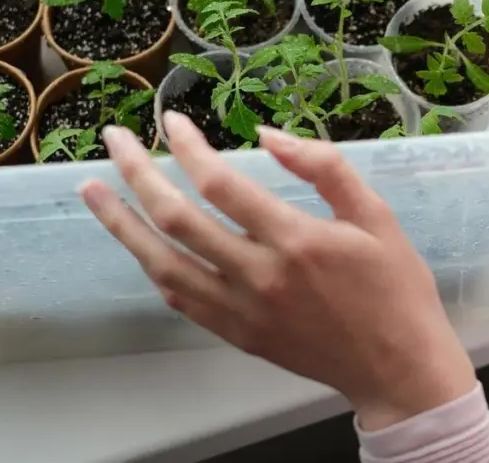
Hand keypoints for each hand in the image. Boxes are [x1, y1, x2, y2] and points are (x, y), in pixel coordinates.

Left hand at [78, 111, 475, 429]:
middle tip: (113, 140)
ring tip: (92, 190)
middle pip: (177, 220)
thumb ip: (325, 168)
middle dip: (137, 173)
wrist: (396, 367)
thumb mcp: (377, 215)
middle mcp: (259, 276)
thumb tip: (269, 135)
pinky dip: (153, 266)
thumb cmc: (395, 286)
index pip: (221, 184)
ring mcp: (242, 310)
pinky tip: (138, 244)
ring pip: (163, 263)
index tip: (171, 122)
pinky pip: (180, 297)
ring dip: (121, 224)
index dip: (188, 148)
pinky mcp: (237, 334)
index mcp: (296, 240)